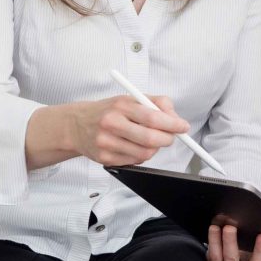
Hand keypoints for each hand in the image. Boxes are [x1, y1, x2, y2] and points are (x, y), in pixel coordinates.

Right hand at [70, 95, 189, 166]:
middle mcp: (111, 124)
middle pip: (149, 138)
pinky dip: (141, 155)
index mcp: (120, 106)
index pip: (152, 116)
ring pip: (144, 153)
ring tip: (149, 140)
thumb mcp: (130, 98)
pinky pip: (134, 162)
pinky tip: (134, 146)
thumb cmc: (109, 110)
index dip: (172, 124)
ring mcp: (106, 143)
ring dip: (154, 149)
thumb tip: (176, 118)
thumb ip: (156, 103)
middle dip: (167, 139)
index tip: (183, 126)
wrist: (77, 125)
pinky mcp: (104, 159)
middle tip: (171, 136)